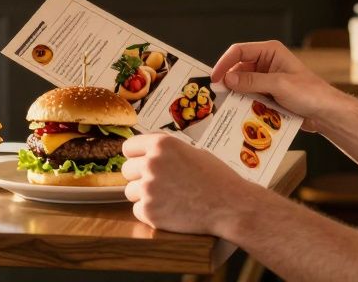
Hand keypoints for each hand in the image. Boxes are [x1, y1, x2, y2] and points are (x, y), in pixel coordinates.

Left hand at [121, 133, 254, 234]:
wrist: (231, 205)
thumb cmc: (216, 179)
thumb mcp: (192, 151)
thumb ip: (166, 151)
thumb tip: (147, 152)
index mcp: (161, 144)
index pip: (128, 147)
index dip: (136, 156)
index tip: (140, 162)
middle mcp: (151, 163)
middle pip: (127, 170)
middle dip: (139, 177)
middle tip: (160, 184)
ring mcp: (148, 188)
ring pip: (130, 192)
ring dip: (144, 196)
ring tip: (168, 198)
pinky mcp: (150, 211)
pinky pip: (138, 210)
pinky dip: (150, 213)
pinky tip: (170, 210)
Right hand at [211, 40, 337, 132]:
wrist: (326, 113)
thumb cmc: (310, 93)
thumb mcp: (279, 85)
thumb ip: (252, 81)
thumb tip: (228, 79)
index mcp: (270, 51)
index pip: (239, 51)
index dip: (224, 63)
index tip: (214, 79)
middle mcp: (266, 63)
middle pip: (238, 69)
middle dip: (229, 82)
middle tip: (217, 96)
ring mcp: (267, 80)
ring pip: (243, 85)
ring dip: (237, 95)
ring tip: (227, 107)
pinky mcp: (268, 94)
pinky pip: (250, 97)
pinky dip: (244, 104)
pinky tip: (240, 113)